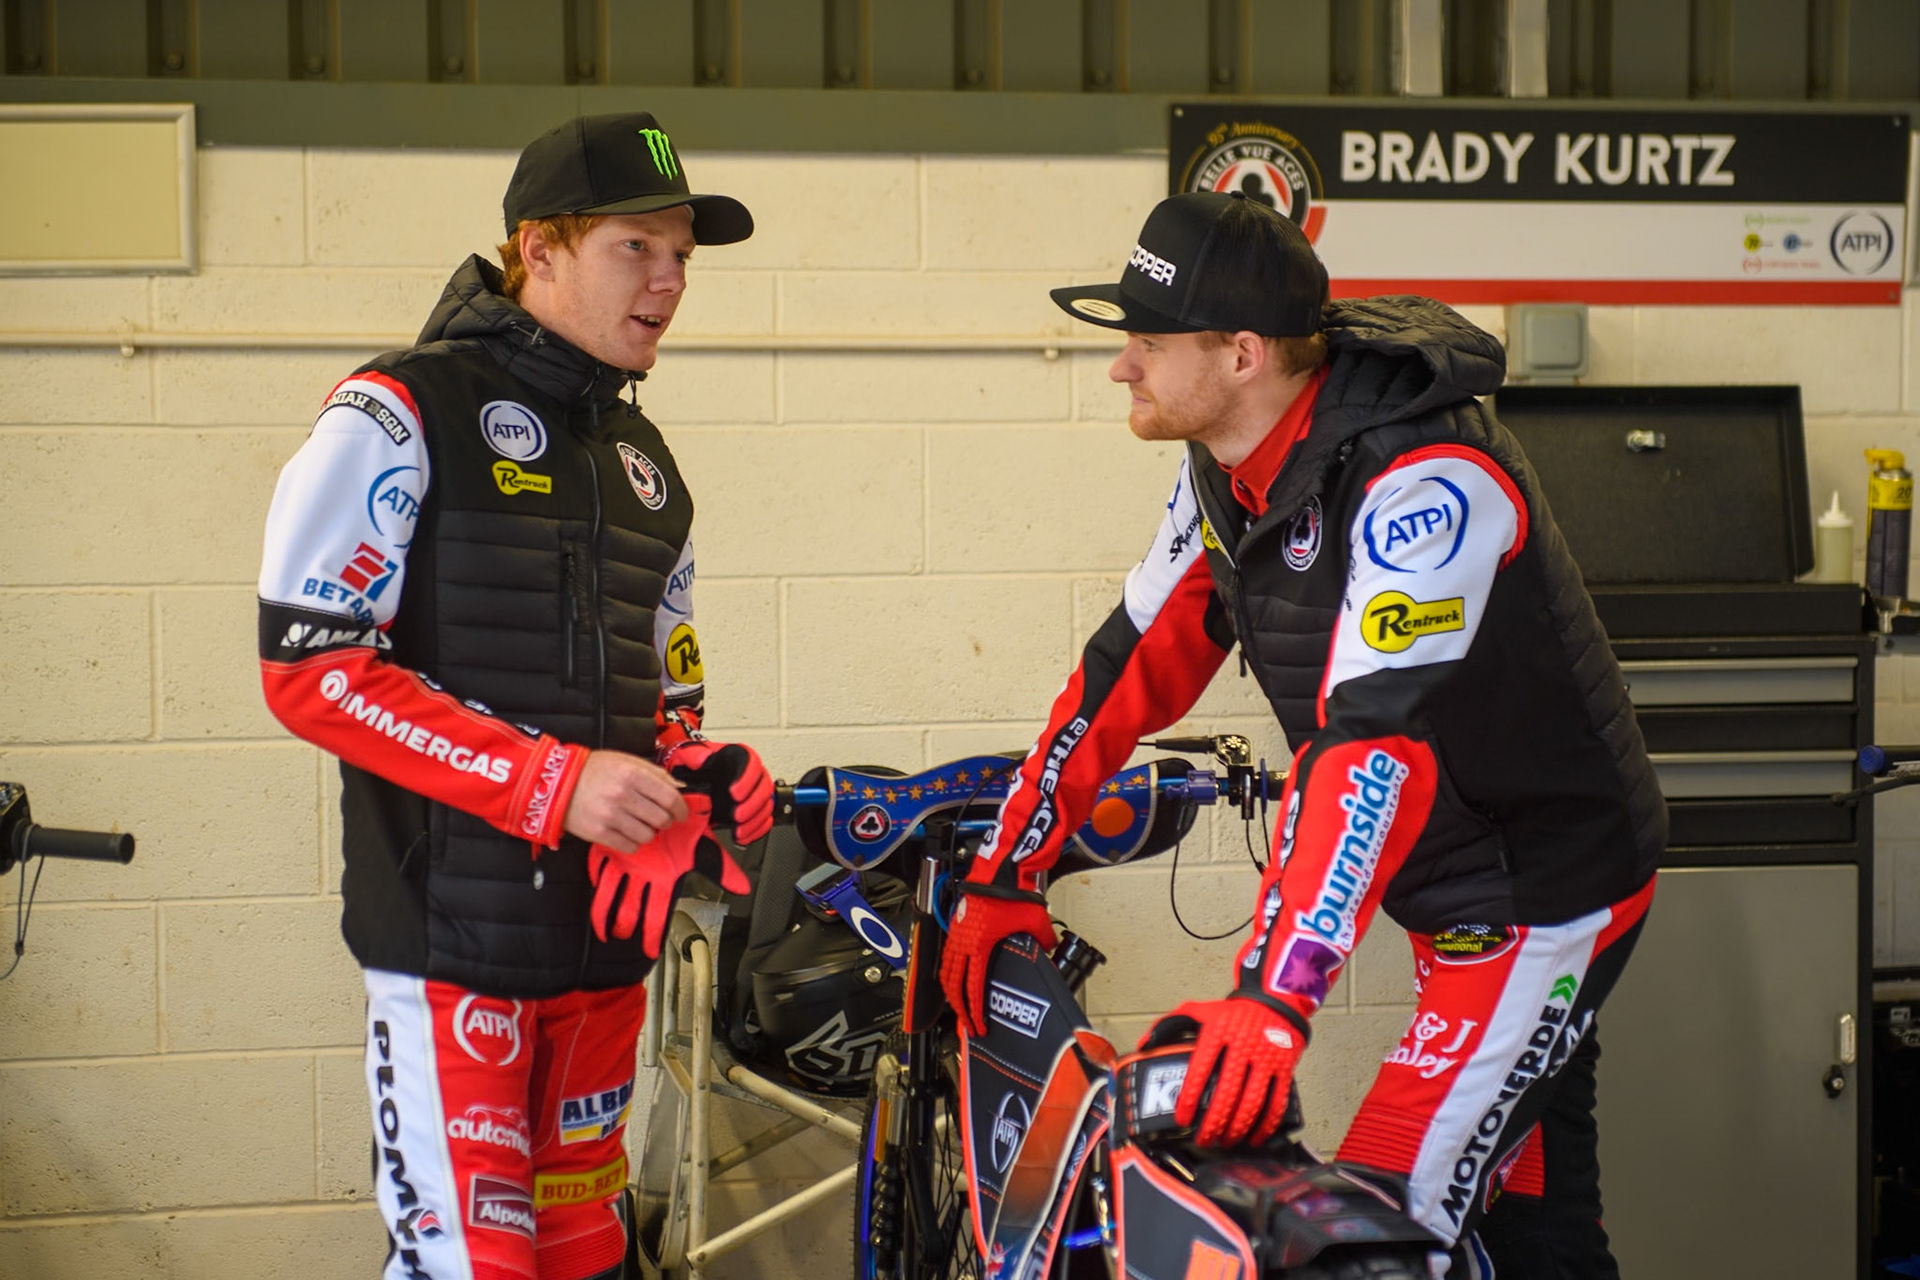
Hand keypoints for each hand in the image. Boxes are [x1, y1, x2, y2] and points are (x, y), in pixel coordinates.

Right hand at [565, 750, 688, 852]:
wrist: (557, 783)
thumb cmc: (594, 770)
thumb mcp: (625, 761)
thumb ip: (655, 772)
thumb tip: (679, 787)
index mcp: (632, 774)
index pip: (670, 797)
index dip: (681, 808)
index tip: (681, 813)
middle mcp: (623, 795)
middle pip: (662, 819)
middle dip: (666, 821)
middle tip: (660, 818)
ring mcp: (611, 816)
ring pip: (648, 835)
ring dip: (648, 832)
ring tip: (639, 823)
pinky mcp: (599, 833)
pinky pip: (630, 846)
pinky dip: (633, 842)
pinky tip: (626, 832)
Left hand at [586, 795, 749, 955]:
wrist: (667, 804)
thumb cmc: (686, 827)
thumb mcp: (705, 849)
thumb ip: (723, 869)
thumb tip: (744, 888)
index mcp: (665, 879)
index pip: (659, 912)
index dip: (654, 933)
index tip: (650, 950)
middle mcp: (644, 876)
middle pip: (631, 908)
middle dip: (626, 925)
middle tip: (622, 938)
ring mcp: (626, 864)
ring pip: (611, 893)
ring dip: (606, 912)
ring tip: (602, 929)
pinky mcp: (611, 849)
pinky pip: (599, 867)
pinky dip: (596, 878)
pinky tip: (594, 886)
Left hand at [664, 739, 773, 844]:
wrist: (690, 782)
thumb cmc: (692, 767)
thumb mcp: (687, 755)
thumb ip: (694, 755)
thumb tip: (704, 759)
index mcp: (738, 758)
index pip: (753, 763)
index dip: (748, 779)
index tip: (734, 792)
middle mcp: (750, 775)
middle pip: (765, 787)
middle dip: (753, 804)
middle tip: (737, 815)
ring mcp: (753, 793)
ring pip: (766, 805)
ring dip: (754, 820)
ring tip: (738, 830)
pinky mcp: (752, 809)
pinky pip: (764, 820)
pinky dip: (756, 830)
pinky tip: (742, 835)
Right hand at [938, 892, 1056, 1036]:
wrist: (1001, 869)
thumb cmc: (1013, 892)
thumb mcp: (1035, 922)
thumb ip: (1043, 942)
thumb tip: (1047, 950)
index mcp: (979, 946)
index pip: (973, 987)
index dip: (974, 1010)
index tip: (978, 1025)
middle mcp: (963, 942)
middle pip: (953, 984)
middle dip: (959, 1008)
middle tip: (967, 1023)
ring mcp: (957, 932)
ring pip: (945, 970)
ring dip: (950, 991)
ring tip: (956, 1006)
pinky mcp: (956, 923)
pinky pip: (946, 954)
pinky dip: (947, 970)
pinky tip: (952, 977)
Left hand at [1152, 995, 1305, 1147]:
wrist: (1275, 1003)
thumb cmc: (1231, 1013)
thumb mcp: (1200, 1010)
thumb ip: (1169, 1024)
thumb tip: (1143, 1045)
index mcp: (1218, 1033)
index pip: (1200, 1069)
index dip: (1190, 1098)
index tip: (1182, 1119)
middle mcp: (1242, 1046)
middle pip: (1227, 1092)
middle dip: (1214, 1122)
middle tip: (1203, 1140)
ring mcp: (1265, 1059)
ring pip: (1252, 1101)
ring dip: (1237, 1127)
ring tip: (1225, 1142)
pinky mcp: (1284, 1069)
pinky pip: (1276, 1102)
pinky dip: (1265, 1125)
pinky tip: (1254, 1139)